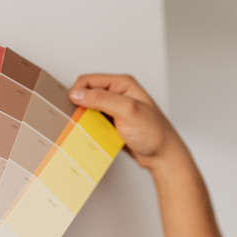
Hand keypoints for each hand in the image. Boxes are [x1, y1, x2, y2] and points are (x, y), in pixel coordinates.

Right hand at [69, 74, 186, 170]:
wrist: (163, 156)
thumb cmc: (154, 133)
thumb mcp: (127, 111)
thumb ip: (102, 99)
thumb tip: (78, 94)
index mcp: (123, 84)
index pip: (89, 80)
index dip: (78, 91)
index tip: (73, 106)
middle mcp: (119, 94)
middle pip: (88, 94)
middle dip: (80, 106)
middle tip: (78, 119)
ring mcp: (116, 109)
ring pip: (90, 109)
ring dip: (85, 119)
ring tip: (85, 128)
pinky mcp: (114, 123)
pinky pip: (95, 122)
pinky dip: (90, 128)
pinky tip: (93, 135)